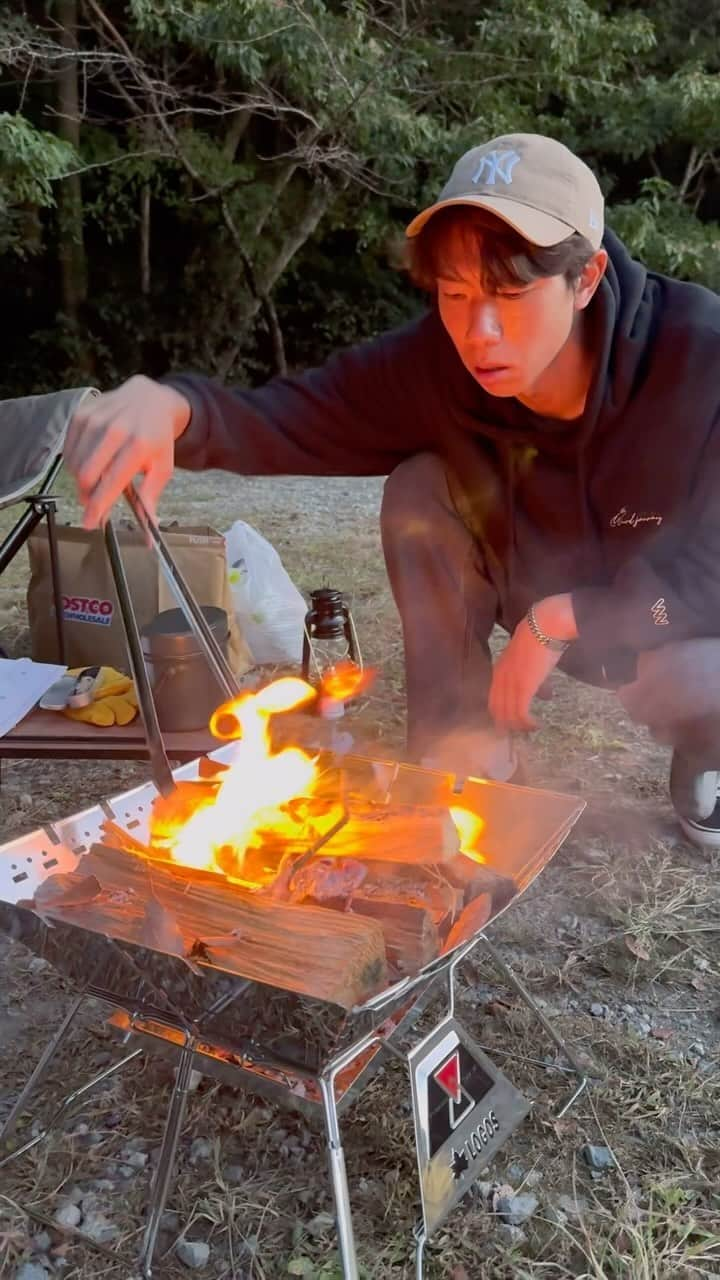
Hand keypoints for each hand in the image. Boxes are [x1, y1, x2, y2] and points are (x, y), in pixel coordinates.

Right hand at [64, 375, 190, 527]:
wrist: (149, 399)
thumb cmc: (156, 437)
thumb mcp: (162, 468)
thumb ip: (151, 499)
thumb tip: (149, 534)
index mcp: (138, 446)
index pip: (111, 483)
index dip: (97, 507)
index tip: (90, 523)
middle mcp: (115, 430)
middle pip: (86, 476)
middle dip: (88, 495)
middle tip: (96, 501)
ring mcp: (96, 420)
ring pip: (74, 465)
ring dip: (82, 480)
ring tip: (97, 477)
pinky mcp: (81, 414)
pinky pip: (68, 450)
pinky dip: (75, 463)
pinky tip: (89, 461)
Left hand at [489, 594, 576, 731]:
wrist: (542, 628)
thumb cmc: (539, 640)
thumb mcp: (530, 662)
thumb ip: (533, 678)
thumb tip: (545, 694)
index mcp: (498, 671)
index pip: (492, 700)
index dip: (499, 714)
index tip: (507, 725)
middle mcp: (499, 679)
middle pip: (496, 710)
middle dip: (506, 724)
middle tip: (517, 733)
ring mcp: (510, 684)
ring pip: (508, 715)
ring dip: (520, 726)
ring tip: (530, 729)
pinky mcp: (522, 688)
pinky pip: (521, 713)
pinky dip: (527, 723)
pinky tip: (536, 725)